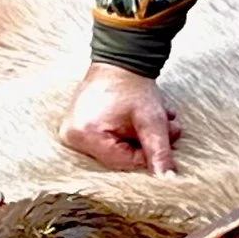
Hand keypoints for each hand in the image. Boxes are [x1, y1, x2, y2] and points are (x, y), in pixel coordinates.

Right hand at [59, 65, 180, 174]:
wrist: (121, 58)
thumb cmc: (133, 85)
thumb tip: (167, 180)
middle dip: (145, 144)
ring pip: (115, 147)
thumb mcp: (151, 120)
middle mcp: (71, 135)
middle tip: (168, 128)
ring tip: (161, 119)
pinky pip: (107, 138)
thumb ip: (159, 151)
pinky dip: (128, 131)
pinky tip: (144, 118)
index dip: (147, 154)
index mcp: (84, 134)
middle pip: (118, 155)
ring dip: (140, 136)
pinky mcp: (78, 124)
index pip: (121, 162)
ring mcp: (72, 129)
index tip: (165, 141)